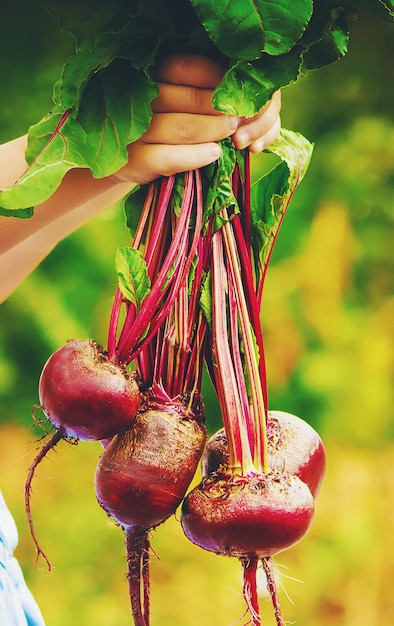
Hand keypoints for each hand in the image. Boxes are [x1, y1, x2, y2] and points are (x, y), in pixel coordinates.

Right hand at [111, 55, 280, 184]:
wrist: (122, 164)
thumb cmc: (155, 128)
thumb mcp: (167, 104)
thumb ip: (192, 91)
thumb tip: (237, 85)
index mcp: (146, 78)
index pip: (185, 67)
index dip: (216, 76)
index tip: (237, 88)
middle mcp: (138, 101)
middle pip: (188, 98)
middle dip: (220, 108)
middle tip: (240, 115)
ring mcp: (135, 132)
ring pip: (182, 127)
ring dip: (213, 130)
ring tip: (232, 131)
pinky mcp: (135, 161)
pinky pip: (169, 157)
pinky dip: (196, 156)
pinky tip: (215, 154)